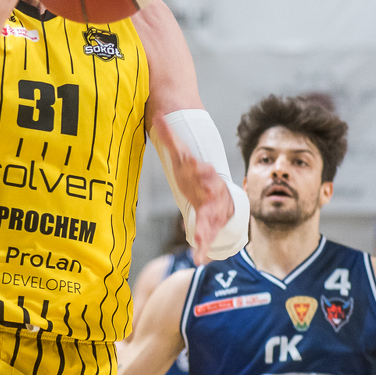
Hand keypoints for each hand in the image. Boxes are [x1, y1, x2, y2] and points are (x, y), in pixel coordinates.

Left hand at [151, 115, 232, 263]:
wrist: (219, 193)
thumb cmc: (195, 173)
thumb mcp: (182, 154)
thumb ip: (169, 137)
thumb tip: (156, 114)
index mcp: (204, 173)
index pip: (202, 168)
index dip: (201, 168)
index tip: (200, 167)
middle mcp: (212, 191)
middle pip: (213, 192)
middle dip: (210, 196)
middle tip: (208, 200)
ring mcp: (213, 209)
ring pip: (211, 220)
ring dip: (207, 231)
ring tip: (200, 242)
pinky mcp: (210, 225)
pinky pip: (207, 238)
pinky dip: (203, 249)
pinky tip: (199, 261)